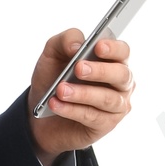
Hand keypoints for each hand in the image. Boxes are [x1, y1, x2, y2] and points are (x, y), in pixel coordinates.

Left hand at [27, 31, 134, 164]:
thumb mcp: (53, 54)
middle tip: (78, 68)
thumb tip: (78, 45)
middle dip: (100, 71)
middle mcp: (121, 82)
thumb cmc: (54, 78)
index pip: (123, 51)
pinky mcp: (105, 124)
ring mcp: (117, 105)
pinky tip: (56, 104)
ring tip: (60, 90)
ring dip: (82, 93)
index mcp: (112, 60)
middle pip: (121, 75)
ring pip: (107, 99)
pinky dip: (72, 110)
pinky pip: (93, 117)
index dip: (113, 49)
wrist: (41, 111)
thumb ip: (65, 41)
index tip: (98, 46)